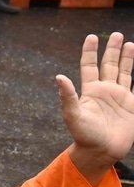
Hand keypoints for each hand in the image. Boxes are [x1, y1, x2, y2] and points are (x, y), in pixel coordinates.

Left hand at [58, 32, 133, 178]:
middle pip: (109, 65)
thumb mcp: (73, 115)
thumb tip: (58, 76)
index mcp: (90, 90)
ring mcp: (120, 97)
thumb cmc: (84, 135)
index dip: (90, 51)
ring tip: (129, 44)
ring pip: (124, 72)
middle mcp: (105, 90)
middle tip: (117, 35)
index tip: (92, 37)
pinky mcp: (132, 106)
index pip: (90, 65)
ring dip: (127, 59)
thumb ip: (67, 96)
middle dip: (113, 50)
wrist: (101, 152)